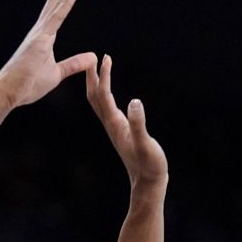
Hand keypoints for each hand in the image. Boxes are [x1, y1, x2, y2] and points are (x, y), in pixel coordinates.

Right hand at [0, 0, 96, 108]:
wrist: (8, 93)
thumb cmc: (28, 85)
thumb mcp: (57, 73)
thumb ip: (74, 63)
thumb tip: (92, 56)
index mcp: (44, 37)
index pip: (57, 10)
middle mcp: (41, 30)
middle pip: (55, 1)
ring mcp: (39, 34)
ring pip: (55, 4)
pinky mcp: (39, 40)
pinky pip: (56, 19)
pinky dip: (64, 4)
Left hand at [85, 55, 168, 187]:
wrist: (147, 183)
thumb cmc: (149, 165)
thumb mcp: (146, 144)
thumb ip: (139, 124)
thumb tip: (135, 101)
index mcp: (115, 124)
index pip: (104, 94)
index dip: (104, 75)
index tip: (106, 57)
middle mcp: (111, 125)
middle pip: (95, 97)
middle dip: (92, 76)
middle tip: (93, 57)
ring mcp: (115, 129)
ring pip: (100, 103)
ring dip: (97, 85)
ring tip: (100, 70)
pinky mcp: (121, 132)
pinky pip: (108, 109)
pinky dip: (106, 96)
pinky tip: (111, 93)